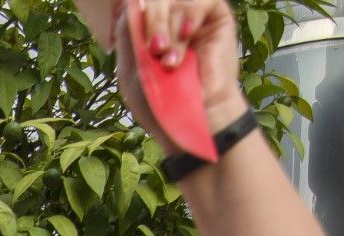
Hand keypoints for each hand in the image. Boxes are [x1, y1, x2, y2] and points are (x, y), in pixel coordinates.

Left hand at [115, 0, 248, 142]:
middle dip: (152, 23)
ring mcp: (192, 16)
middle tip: (155, 50)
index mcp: (149, 30)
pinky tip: (188, 34)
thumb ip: (128, 37)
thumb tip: (127, 4)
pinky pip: (201, 0)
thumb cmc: (164, 102)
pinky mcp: (216, 16)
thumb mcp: (134, 70)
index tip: (140, 44)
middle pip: (155, 1)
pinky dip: (190, 14)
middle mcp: (170, 19)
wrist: (197, 117)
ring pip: (174, 1)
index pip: (138, 7)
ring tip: (172, 61)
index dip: (136, 17)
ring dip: (170, 29)